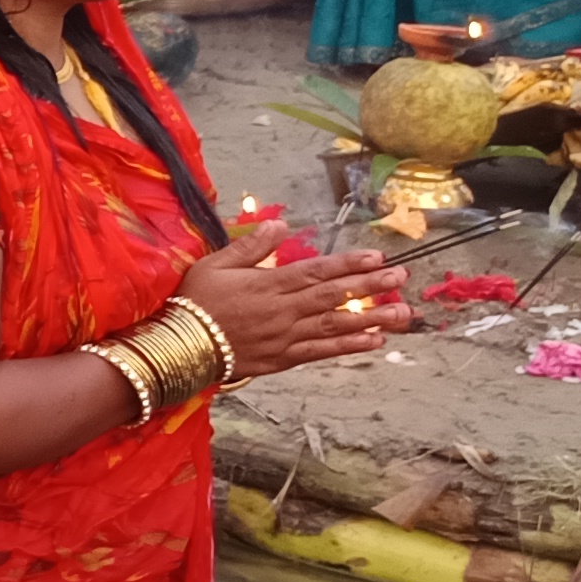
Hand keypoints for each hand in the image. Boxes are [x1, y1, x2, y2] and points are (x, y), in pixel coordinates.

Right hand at [174, 232, 404, 376]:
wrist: (179, 347)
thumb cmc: (194, 301)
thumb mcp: (214, 264)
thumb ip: (250, 246)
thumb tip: (279, 224)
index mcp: (267, 285)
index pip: (314, 271)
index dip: (347, 264)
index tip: (375, 257)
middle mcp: (282, 311)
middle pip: (332, 296)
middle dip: (369, 286)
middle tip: (401, 278)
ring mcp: (285, 336)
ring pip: (334, 325)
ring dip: (371, 318)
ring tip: (401, 312)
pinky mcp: (283, 358)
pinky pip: (321, 351)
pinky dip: (348, 346)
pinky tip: (374, 341)